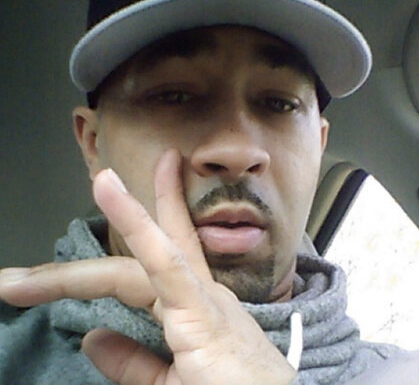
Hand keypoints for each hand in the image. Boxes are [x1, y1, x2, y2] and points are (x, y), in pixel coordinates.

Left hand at [0, 149, 295, 384]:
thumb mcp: (172, 381)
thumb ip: (133, 361)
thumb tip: (92, 338)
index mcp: (193, 305)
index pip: (156, 256)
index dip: (138, 222)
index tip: (115, 194)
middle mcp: (199, 292)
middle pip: (143, 254)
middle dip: (110, 230)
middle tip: (89, 196)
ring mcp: (201, 299)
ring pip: (144, 258)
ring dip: (113, 226)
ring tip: (102, 181)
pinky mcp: (202, 312)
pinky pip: (165, 264)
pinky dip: (138, 227)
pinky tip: (112, 192)